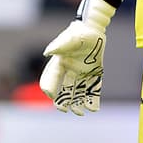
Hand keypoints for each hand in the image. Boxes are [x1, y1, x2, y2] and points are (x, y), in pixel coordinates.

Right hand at [40, 0, 115, 115]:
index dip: (49, 86)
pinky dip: (93, 100)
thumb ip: (60, 44)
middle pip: (64, 89)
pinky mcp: (94, 74)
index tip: (51, 94)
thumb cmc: (80, 32)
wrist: (94, 29)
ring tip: (80, 113)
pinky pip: (93, 90)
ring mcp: (82, 73)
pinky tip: (94, 109)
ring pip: (78, 92)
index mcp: (60, 62)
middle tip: (64, 109)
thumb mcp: (71, 37)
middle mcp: (69, 70)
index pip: (51, 78)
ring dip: (78, 103)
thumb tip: (48, 52)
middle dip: (63, 101)